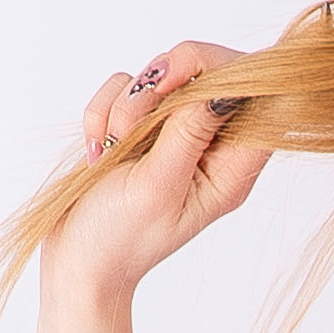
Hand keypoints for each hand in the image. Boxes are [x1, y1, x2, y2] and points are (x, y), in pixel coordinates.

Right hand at [53, 39, 270, 301]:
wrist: (76, 259)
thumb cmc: (119, 238)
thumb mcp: (158, 188)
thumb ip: (188, 135)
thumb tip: (221, 91)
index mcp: (230, 169)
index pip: (257, 102)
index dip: (229, 74)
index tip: (183, 84)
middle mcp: (208, 146)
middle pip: (209, 73)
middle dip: (164, 83)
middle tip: (134, 117)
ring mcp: (173, 132)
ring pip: (161, 76)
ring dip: (125, 106)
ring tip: (111, 152)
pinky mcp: (140, 124)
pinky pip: (124, 87)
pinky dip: (103, 113)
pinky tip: (98, 152)